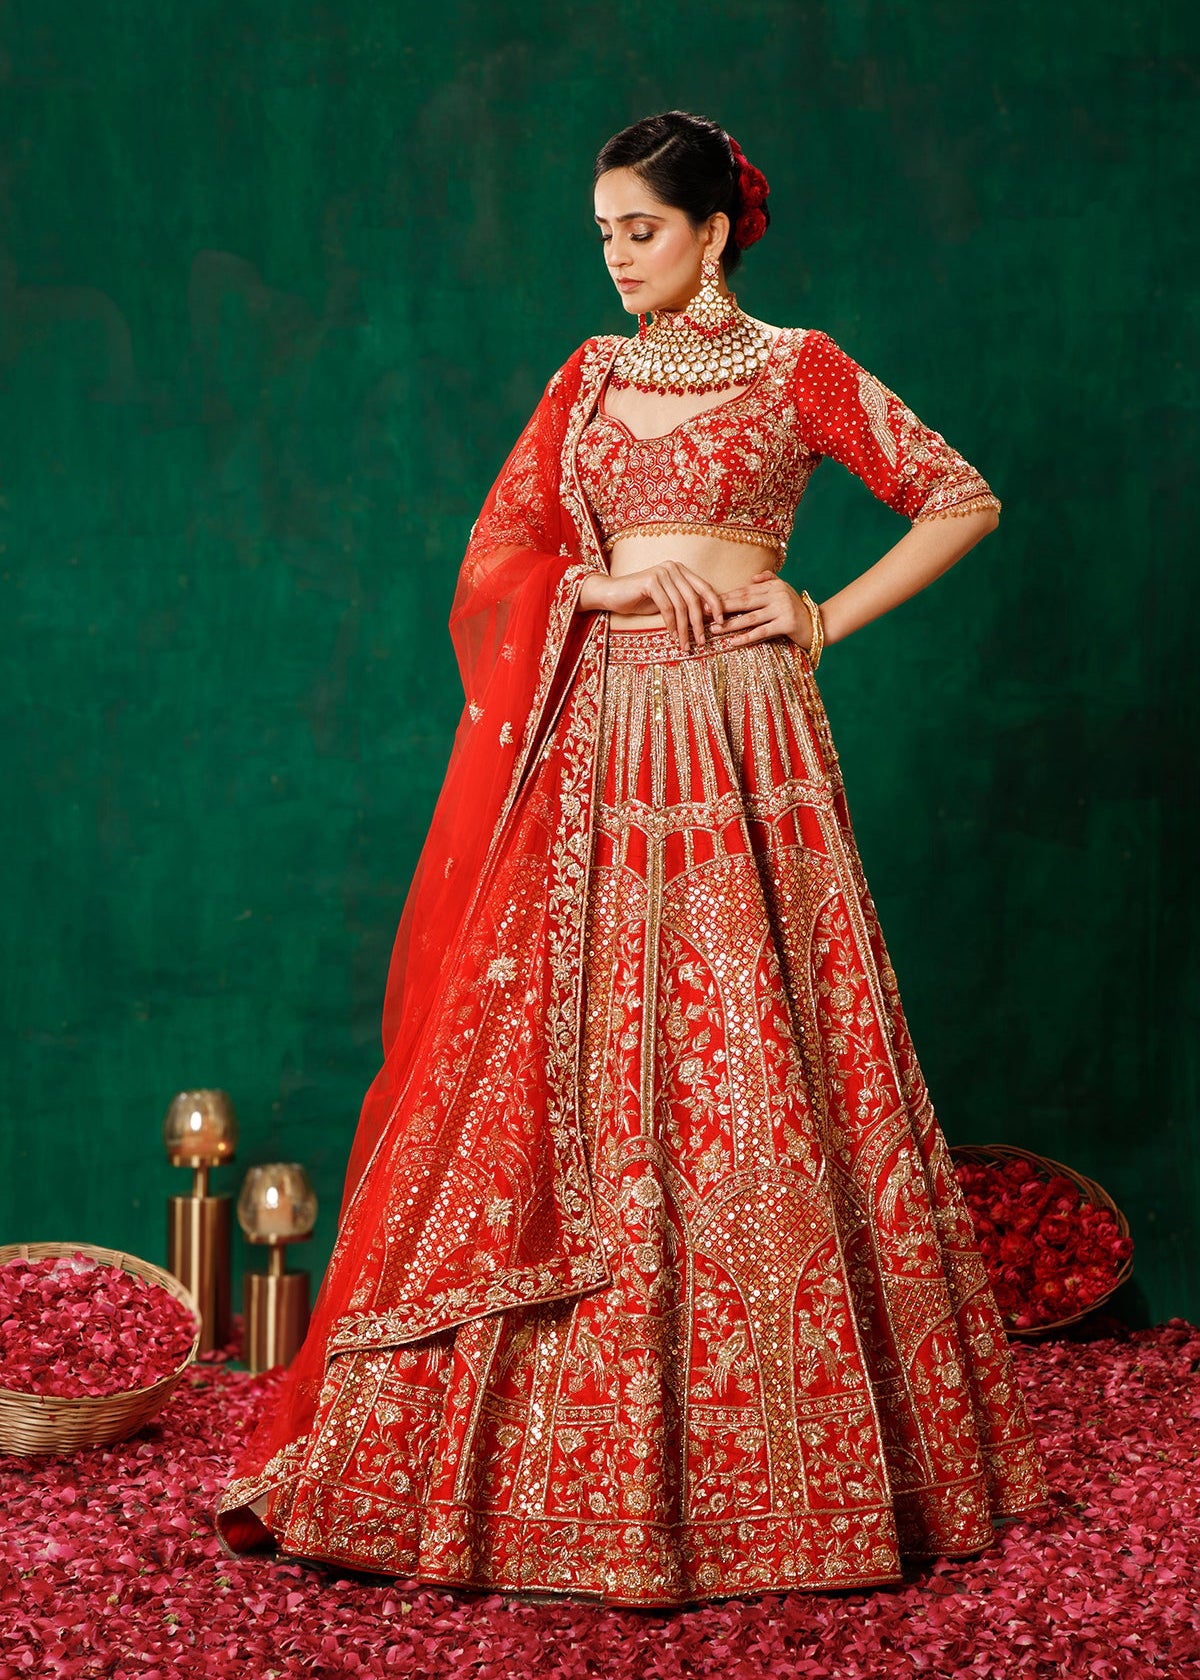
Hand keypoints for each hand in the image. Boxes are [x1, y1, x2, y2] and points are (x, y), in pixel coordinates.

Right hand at [600, 562, 726, 647]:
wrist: (611, 594)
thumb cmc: (639, 599)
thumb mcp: (667, 601)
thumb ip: (685, 603)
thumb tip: (708, 615)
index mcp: (681, 570)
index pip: (705, 588)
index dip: (716, 606)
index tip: (721, 623)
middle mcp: (673, 568)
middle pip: (694, 599)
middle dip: (699, 623)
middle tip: (701, 642)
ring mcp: (662, 572)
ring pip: (681, 606)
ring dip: (684, 629)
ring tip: (685, 645)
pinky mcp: (651, 581)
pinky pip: (667, 608)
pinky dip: (671, 625)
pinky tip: (672, 636)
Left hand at [710, 571, 809, 649]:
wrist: (819, 624)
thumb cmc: (797, 609)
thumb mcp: (784, 591)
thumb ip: (769, 581)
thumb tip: (752, 578)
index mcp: (773, 586)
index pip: (744, 591)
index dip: (724, 597)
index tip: (706, 602)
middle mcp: (777, 595)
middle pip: (744, 602)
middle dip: (721, 608)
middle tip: (702, 613)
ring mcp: (782, 609)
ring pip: (750, 618)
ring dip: (730, 624)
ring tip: (714, 629)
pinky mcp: (786, 624)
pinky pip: (761, 632)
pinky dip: (746, 637)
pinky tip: (732, 641)